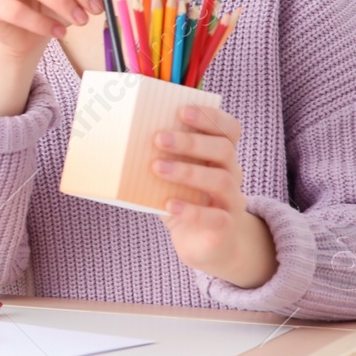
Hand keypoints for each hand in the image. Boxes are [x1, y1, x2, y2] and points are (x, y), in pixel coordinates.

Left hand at [154, 105, 276, 288]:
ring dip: (187, 171)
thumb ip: (160, 159)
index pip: (229, 129)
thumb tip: (122, 140)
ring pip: (221, 180)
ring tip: (157, 168)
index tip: (182, 110)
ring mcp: (232, 202)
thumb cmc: (186, 201)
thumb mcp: (174, 178)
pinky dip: (190, 209)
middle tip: (159, 138)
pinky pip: (214, 217)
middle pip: (223, 150)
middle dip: (191, 142)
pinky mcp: (225, 228)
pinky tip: (168, 204)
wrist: (209, 245)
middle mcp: (232, 175)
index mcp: (221, 156)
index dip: (210, 117)